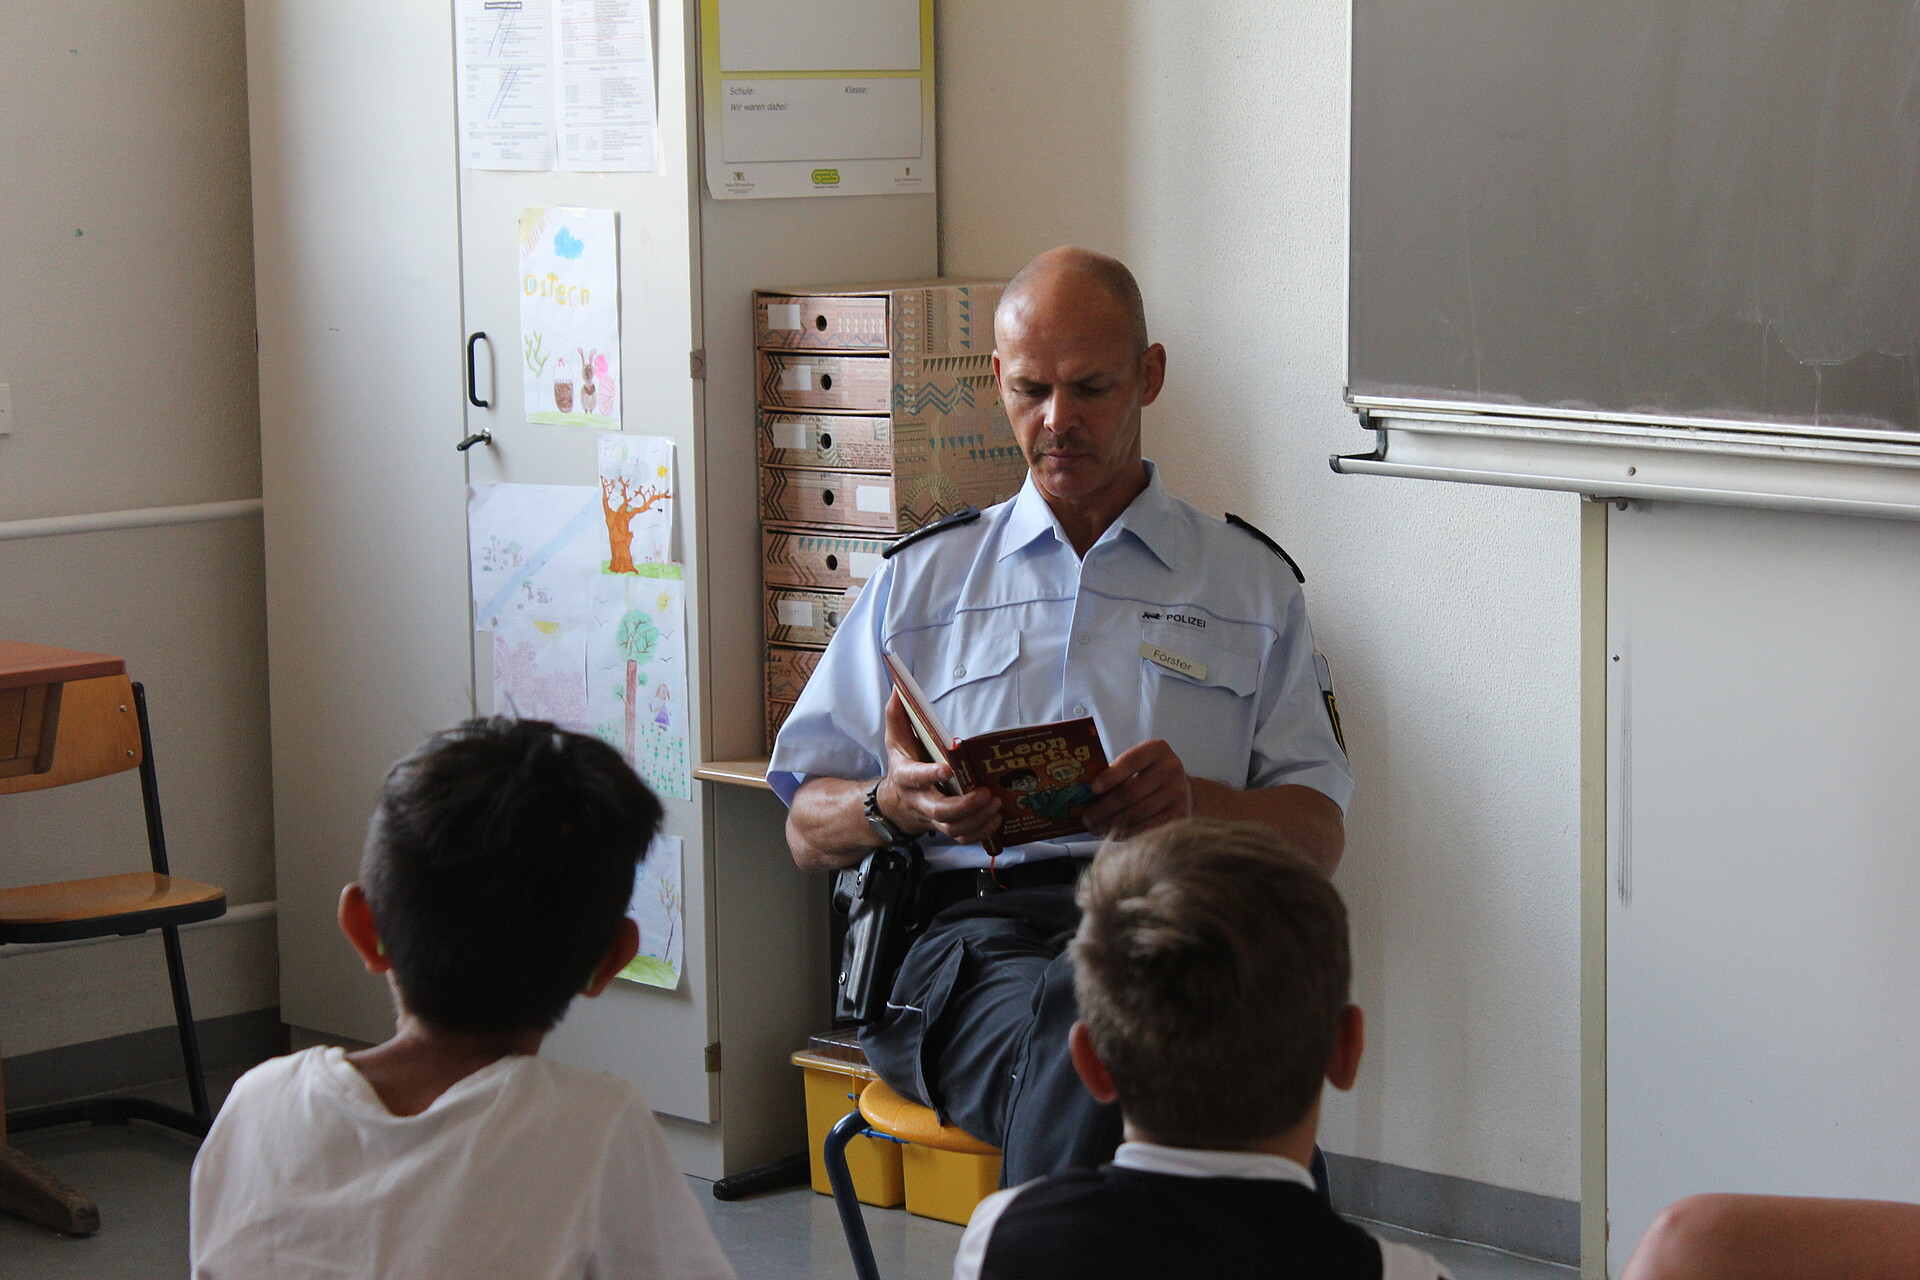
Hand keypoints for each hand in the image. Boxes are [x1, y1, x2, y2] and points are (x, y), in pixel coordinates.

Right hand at [878, 692, 1002, 844]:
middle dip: (965, 805)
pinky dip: (981, 833)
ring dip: (978, 819)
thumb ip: (897, 716)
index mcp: (906, 777)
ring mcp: (934, 818)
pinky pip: (963, 838)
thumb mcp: (896, 740)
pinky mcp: (947, 828)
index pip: (916, 777)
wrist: (896, 804)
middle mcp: (920, 801)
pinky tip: (996, 818)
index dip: (931, 775)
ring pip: (954, 828)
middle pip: (940, 811)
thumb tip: (899, 689)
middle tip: (985, 793)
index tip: (949, 768)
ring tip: (996, 803)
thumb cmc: (903, 766)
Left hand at [1084, 739, 1192, 838]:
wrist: (1181, 789)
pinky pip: (1147, 828)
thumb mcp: (1137, 764)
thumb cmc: (1148, 776)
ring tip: (1096, 829)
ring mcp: (1178, 793)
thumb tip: (1085, 796)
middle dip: (1104, 808)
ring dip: (1111, 824)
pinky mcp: (1180, 815)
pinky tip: (1113, 834)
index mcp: (1156, 749)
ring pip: (1137, 813)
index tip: (1093, 789)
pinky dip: (1127, 834)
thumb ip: (1116, 773)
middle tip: (1087, 819)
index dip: (1110, 776)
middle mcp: (1171, 769)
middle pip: (1131, 793)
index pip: (1130, 761)